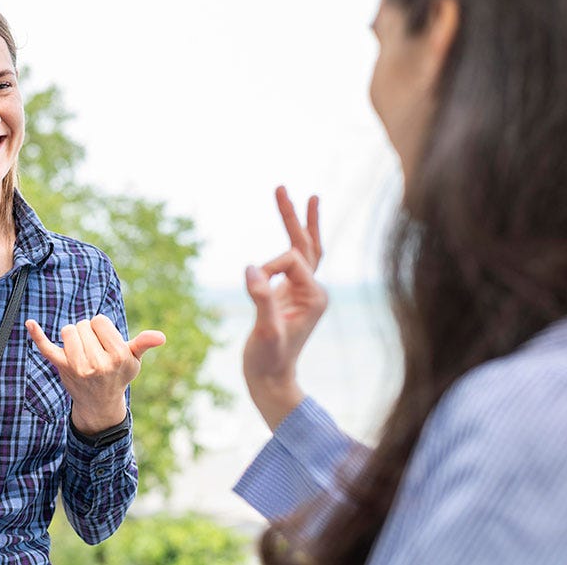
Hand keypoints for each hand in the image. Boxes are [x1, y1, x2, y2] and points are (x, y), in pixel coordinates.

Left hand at [26, 315, 164, 433]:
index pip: (100, 321)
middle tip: (95, 350)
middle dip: (88, 332)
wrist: (99, 403)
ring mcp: (77, 366)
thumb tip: (161, 337)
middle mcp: (96, 363)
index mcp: (116, 356)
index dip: (102, 328)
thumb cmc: (118, 374)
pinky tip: (30, 323)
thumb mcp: (134, 360)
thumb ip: (144, 344)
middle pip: (83, 324)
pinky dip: (37, 335)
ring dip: (74, 335)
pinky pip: (46, 347)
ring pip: (68, 331)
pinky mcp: (61, 368)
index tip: (106, 342)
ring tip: (83, 350)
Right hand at [243, 186, 326, 429]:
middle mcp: (314, 290)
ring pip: (303, 249)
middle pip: (306, 245)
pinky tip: (292, 229)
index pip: (291, 261)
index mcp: (315, 296)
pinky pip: (296, 261)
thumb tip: (251, 269)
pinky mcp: (291, 294)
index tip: (253, 287)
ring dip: (296, 223)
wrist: (271, 380)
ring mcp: (304, 291)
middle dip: (294, 217)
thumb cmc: (269, 359)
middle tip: (281, 187)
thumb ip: (261, 299)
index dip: (268, 269)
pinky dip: (294, 242)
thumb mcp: (265, 331)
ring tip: (293, 194)